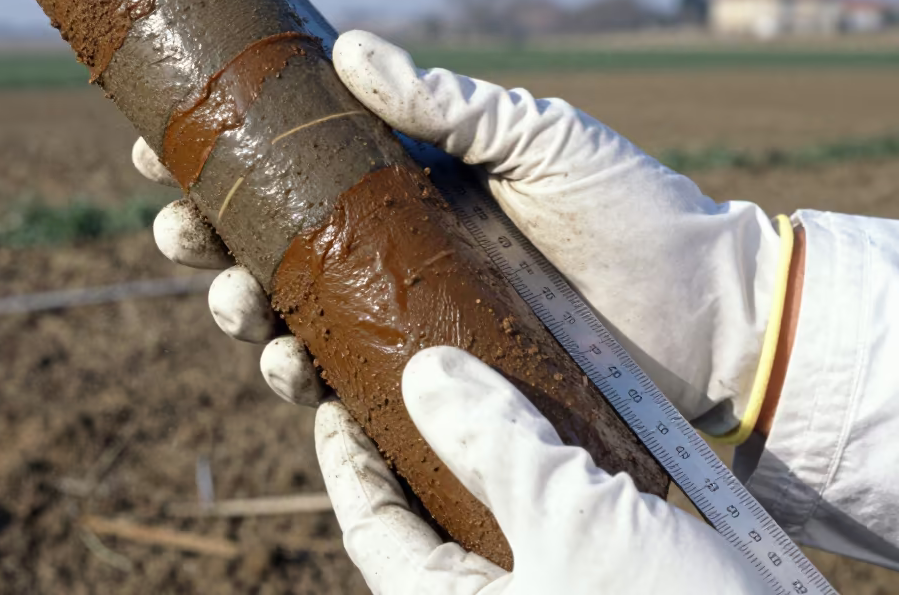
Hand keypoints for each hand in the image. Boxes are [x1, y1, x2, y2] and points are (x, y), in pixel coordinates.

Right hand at [135, 30, 787, 432]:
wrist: (703, 314)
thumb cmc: (628, 211)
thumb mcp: (537, 137)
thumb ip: (447, 102)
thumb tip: (346, 44)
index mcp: (401, 179)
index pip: (289, 160)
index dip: (217, 152)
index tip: (159, 137)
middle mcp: (385, 244)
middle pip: (263, 239)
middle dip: (203, 234)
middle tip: (179, 227)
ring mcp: (399, 312)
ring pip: (284, 310)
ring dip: (236, 307)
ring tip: (234, 301)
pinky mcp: (423, 377)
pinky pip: (336, 380)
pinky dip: (299, 380)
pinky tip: (290, 369)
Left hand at [317, 345, 764, 593]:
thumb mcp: (574, 523)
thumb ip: (494, 445)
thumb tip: (424, 374)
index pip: (371, 524)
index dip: (344, 453)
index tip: (332, 390)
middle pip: (424, 511)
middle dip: (410, 436)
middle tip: (404, 364)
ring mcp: (548, 587)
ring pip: (489, 511)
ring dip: (479, 444)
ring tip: (472, 373)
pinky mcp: (603, 579)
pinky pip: (548, 519)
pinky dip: (538, 467)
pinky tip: (550, 419)